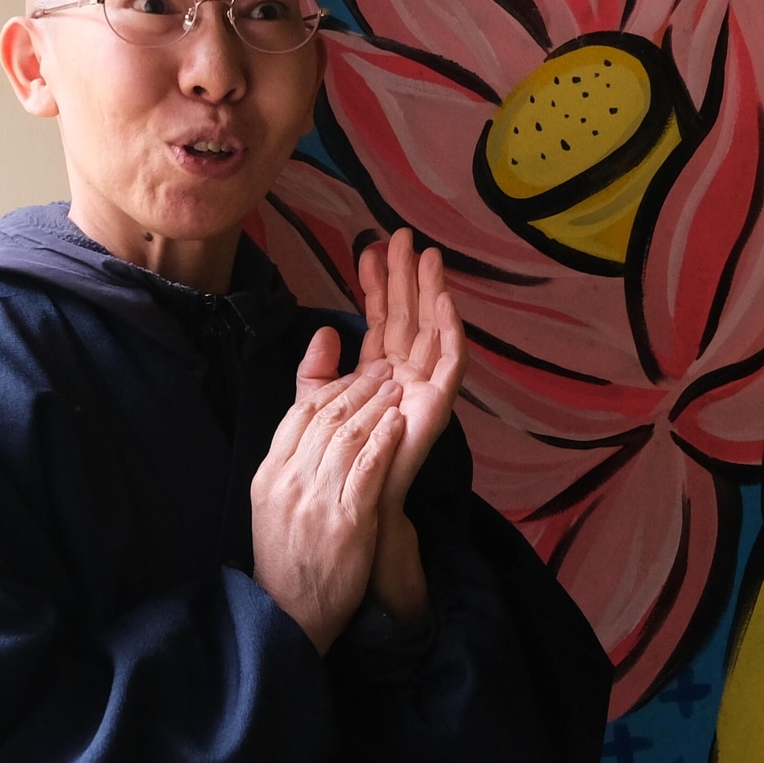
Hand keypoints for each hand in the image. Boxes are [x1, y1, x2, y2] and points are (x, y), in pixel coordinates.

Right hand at [250, 359, 402, 652]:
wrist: (292, 611)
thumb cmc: (288, 557)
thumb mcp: (274, 503)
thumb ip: (292, 458)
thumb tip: (307, 417)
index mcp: (269, 474)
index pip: (299, 414)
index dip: (330, 388)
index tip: (354, 374)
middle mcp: (290, 481)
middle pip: (326, 418)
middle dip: (358, 388)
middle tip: (383, 371)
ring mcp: (317, 500)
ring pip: (348, 436)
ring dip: (375, 407)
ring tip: (396, 388)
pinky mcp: (348, 520)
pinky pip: (368, 468)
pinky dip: (384, 441)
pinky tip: (399, 424)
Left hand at [351, 229, 467, 618]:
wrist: (346, 529)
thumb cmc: (332, 479)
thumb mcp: (312, 416)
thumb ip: (317, 376)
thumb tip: (324, 332)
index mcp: (375, 382)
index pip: (378, 323)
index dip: (374, 286)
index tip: (368, 247)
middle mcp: (403, 384)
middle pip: (406, 320)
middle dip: (405, 277)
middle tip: (402, 234)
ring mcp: (422, 397)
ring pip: (430, 334)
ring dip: (432, 293)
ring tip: (428, 253)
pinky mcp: (435, 414)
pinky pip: (449, 368)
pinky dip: (451, 334)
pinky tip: (445, 302)